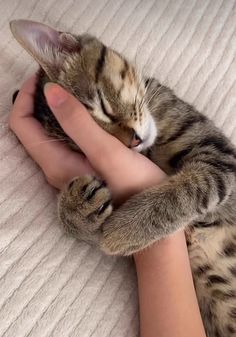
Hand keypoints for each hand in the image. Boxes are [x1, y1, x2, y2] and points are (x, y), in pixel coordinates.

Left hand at [9, 77, 166, 203]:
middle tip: (64, 75)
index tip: (44, 74)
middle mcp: (56, 167)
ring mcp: (70, 168)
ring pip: (51, 132)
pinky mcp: (84, 167)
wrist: (153, 215)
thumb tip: (50, 91)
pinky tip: (92, 109)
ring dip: (59, 108)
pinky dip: (73, 119)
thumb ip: (77, 123)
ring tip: (78, 87)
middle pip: (33, 127)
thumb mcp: (107, 152)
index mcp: (55, 163)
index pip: (21, 124)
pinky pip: (68, 138)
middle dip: (42, 98)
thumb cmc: (134, 188)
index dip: (26, 96)